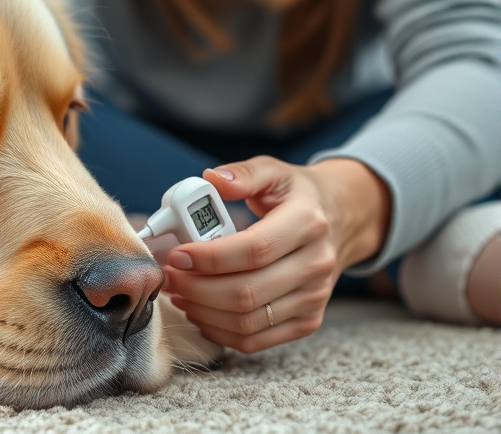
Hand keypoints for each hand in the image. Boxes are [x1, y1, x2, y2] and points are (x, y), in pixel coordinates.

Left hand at [161, 156, 390, 352]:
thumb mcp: (274, 171)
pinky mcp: (307, 321)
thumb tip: (213, 179)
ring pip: (247, 321)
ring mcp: (314, 298)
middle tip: (170, 276)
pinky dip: (219, 332)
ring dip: (202, 312)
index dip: (209, 257)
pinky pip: (255, 340)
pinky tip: (199, 312)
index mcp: (307, 223)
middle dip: (196, 289)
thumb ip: (243, 174)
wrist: (342, 221)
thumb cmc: (298, 196)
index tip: (177, 255)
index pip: (254, 250)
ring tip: (178, 293)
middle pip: (246, 293)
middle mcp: (316, 264)